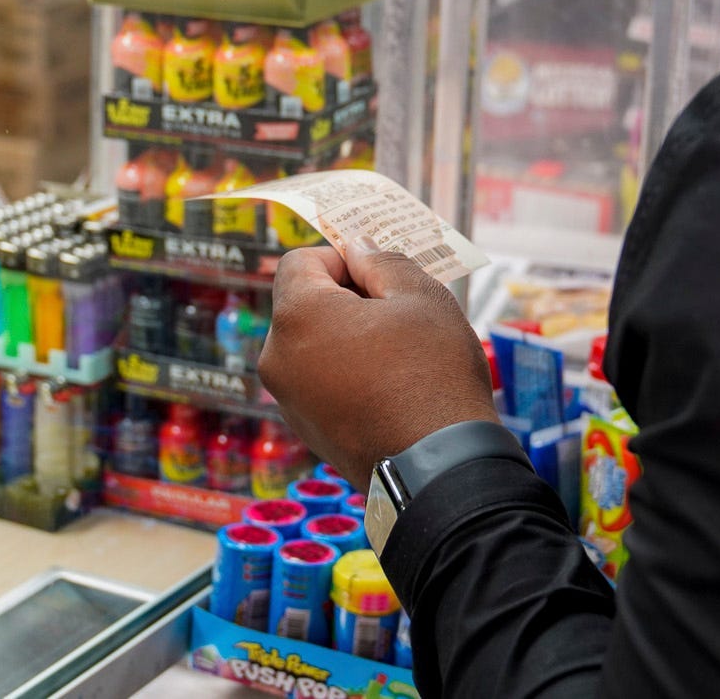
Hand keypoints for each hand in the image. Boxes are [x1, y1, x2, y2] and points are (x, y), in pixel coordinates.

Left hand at [259, 245, 499, 487]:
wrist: (440, 470)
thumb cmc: (433, 376)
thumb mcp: (422, 297)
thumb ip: (382, 261)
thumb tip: (357, 249)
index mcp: (298, 316)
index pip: (300, 262)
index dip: (340, 257)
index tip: (378, 274)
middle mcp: (278, 357)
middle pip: (302, 303)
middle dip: (343, 297)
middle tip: (395, 312)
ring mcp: (288, 399)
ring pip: (310, 344)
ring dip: (344, 336)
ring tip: (397, 353)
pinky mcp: (306, 430)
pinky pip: (317, 381)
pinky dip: (343, 373)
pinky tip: (388, 386)